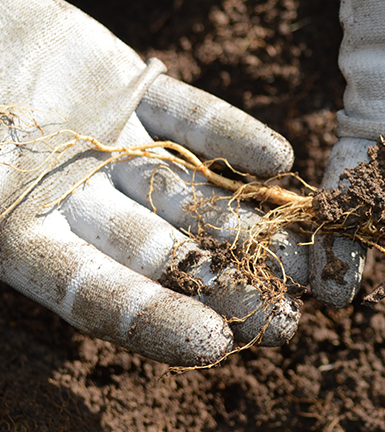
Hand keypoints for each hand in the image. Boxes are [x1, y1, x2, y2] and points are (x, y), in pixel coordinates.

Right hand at [0, 0, 306, 366]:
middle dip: (225, 284)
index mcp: (21, 235)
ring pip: (189, 192)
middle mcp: (76, 198)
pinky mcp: (128, 86)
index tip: (215, 345)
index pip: (93, 292)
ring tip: (306, 250)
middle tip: (288, 320)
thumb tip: (4, 249)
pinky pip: (187, 116)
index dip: (151, 319)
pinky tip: (278, 158)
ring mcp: (108, 143)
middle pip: (162, 251)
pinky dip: (228, 135)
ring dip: (247, 220)